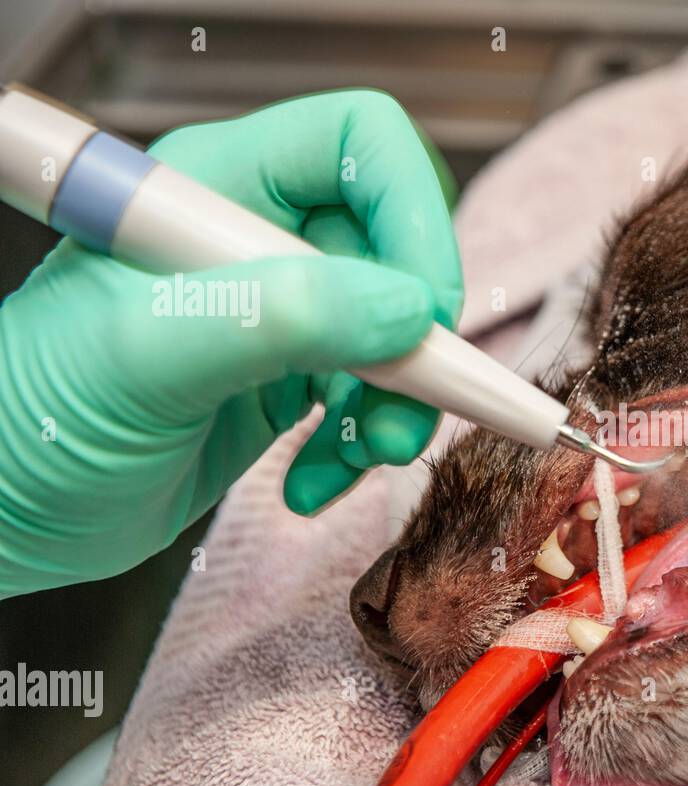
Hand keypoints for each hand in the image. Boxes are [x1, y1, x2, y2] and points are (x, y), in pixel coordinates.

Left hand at [0, 90, 461, 596]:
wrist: (4, 513)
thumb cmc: (31, 419)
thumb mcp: (145, 358)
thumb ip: (274, 318)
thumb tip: (404, 308)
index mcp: (215, 191)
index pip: (358, 147)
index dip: (410, 214)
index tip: (423, 308)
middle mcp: (254, 242)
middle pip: (395, 252)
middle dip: (414, 337)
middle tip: (404, 405)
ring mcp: (274, 315)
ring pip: (395, 334)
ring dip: (397, 404)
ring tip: (361, 457)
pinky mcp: (282, 382)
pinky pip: (367, 399)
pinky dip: (359, 447)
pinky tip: (312, 481)